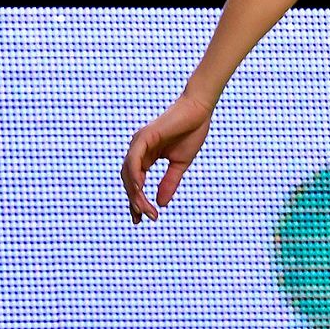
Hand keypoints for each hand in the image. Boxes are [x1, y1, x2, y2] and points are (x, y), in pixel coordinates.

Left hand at [122, 95, 211, 223]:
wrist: (200, 110)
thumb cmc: (192, 132)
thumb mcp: (180, 164)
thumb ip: (169, 182)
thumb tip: (160, 204)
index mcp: (146, 155)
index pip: (136, 182)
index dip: (138, 201)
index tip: (145, 218)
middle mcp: (138, 149)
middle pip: (129, 181)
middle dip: (135, 201)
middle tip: (146, 217)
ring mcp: (138, 142)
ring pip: (129, 173)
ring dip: (135, 193)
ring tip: (144, 209)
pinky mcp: (144, 137)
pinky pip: (133, 161)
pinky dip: (134, 175)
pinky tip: (139, 189)